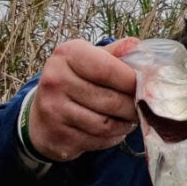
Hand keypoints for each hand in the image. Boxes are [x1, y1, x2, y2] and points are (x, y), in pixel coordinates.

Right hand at [26, 38, 139, 161]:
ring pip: (107, 125)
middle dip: (133, 107)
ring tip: (129, 119)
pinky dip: (113, 138)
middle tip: (141, 108)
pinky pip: (99, 140)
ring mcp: (54, 110)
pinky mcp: (58, 136)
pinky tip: (113, 130)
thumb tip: (137, 45)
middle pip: (112, 101)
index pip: (108, 69)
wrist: (41, 117)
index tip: (145, 87)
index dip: (132, 81)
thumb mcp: (89, 60)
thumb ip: (114, 54)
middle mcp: (56, 80)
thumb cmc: (74, 82)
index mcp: (67, 54)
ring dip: (125, 124)